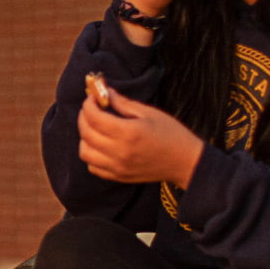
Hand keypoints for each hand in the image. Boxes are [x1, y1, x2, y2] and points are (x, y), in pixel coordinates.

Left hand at [77, 88, 203, 187]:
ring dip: (85, 137)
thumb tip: (104, 92)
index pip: (94, 117)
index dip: (88, 105)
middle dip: (83, 118)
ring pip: (85, 152)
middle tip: (90, 109)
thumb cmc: (171, 134)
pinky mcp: (118, 176)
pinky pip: (93, 166)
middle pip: (86, 133)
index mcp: (129, 132)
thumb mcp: (149, 113)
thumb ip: (123, 103)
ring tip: (94, 128)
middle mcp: (120, 151)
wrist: (186, 162)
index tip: (92, 98)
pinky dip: (91, 154)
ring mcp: (118, 167)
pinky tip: (100, 145)